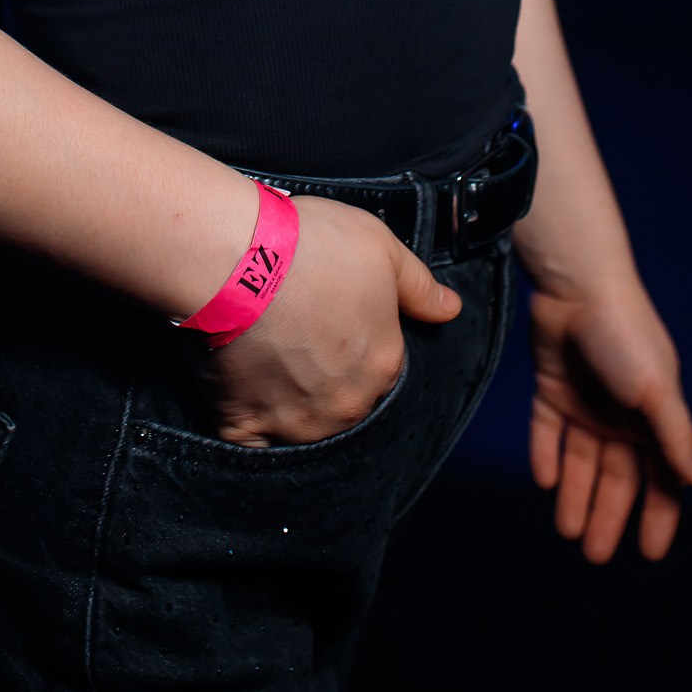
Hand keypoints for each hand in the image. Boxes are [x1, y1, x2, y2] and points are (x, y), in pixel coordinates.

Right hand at [202, 195, 460, 446]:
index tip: (331, 320)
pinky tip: (242, 396)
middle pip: (343, 401)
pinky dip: (250, 428)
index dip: (355, 343)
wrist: (241, 258)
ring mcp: (298, 421)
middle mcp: (349, 405)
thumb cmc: (312, 246)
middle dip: (326, 377)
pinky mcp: (247, 426)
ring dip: (291, 402)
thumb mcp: (382, 248)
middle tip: (298, 337)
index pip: (380, 367)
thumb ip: (419, 287)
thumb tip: (451, 310)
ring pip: (302, 425)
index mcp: (384, 366)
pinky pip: (252, 444)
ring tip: (267, 358)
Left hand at [528, 279, 691, 560]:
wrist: (578, 286)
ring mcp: (586, 402)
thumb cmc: (625, 336)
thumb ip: (675, 436)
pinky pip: (548, 431)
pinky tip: (545, 482)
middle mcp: (621, 416)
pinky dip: (547, 455)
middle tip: (595, 556)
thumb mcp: (656, 390)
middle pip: (617, 479)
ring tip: (567, 532)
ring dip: (576, 496)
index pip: (660, 480)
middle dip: (608, 516)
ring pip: (582, 461)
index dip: (658, 517)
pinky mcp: (552, 387)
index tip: (650, 555)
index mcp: (653, 420)